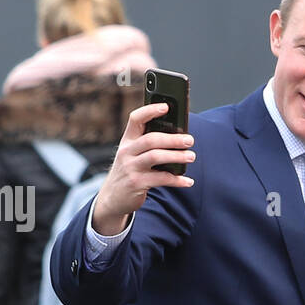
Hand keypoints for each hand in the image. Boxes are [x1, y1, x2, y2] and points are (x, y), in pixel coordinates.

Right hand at [91, 102, 195, 234]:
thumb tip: (179, 138)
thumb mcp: (133, 155)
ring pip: (156, 157)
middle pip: (151, 139)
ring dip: (176, 156)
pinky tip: (188, 181)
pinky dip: (177, 180)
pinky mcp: (136, 183)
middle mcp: (126, 152)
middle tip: (189, 140)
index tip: (166, 107)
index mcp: (127, 140)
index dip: (150, 111)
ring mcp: (130, 168)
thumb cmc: (130, 171)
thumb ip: (149, 145)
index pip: (135, 119)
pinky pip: (161, 179)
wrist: (112, 198)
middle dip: (172, 138)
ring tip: (191, 157)